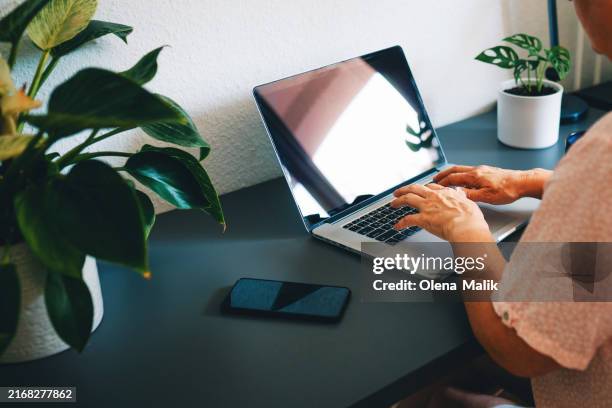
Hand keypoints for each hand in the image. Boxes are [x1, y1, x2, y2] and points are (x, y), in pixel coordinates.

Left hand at [391, 184, 492, 241]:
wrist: (467, 227)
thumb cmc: (471, 219)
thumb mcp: (470, 203)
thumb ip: (463, 198)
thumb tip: (462, 194)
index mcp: (446, 193)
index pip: (431, 187)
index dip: (424, 188)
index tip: (421, 190)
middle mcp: (434, 197)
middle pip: (415, 188)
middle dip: (405, 189)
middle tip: (399, 191)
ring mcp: (427, 207)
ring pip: (408, 199)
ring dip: (398, 201)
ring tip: (393, 203)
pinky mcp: (423, 219)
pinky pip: (408, 220)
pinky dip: (401, 223)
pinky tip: (397, 226)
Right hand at [433, 165, 550, 203]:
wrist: (523, 182)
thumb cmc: (508, 189)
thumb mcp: (487, 197)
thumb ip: (470, 195)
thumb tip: (457, 193)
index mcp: (475, 176)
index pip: (453, 178)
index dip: (443, 182)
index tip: (435, 185)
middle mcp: (477, 170)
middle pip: (456, 169)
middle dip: (444, 174)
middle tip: (436, 178)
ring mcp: (483, 169)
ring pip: (463, 169)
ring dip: (453, 173)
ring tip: (447, 178)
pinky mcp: (488, 171)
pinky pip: (470, 170)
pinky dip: (462, 173)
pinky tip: (464, 178)